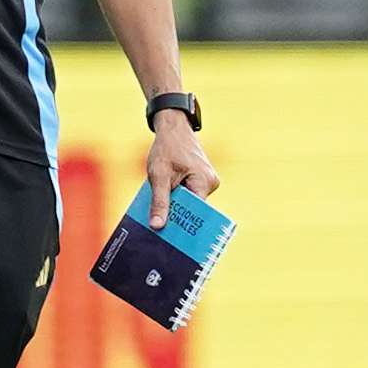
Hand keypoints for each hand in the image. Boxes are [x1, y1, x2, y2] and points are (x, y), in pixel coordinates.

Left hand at [145, 109, 218, 226]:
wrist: (172, 127)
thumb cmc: (166, 148)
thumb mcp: (158, 175)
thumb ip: (159, 201)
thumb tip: (157, 226)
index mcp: (204, 182)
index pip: (196, 213)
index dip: (183, 225)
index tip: (171, 240)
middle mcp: (210, 183)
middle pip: (192, 209)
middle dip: (177, 216)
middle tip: (159, 230)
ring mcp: (206, 181)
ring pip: (189, 202)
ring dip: (174, 205)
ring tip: (158, 212)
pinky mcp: (200, 179)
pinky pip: (188, 194)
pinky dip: (176, 197)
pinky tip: (163, 199)